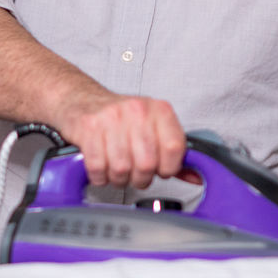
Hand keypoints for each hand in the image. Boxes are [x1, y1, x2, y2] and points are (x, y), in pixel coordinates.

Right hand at [50, 90, 187, 188]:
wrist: (81, 99)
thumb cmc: (119, 118)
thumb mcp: (152, 127)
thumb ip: (173, 152)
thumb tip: (197, 176)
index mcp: (159, 109)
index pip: (175, 148)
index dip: (168, 167)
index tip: (160, 169)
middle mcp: (137, 110)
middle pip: (147, 164)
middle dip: (140, 178)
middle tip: (135, 173)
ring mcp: (111, 117)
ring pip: (122, 168)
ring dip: (118, 178)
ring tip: (116, 169)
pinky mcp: (88, 127)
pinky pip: (98, 167)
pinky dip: (99, 176)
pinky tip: (101, 167)